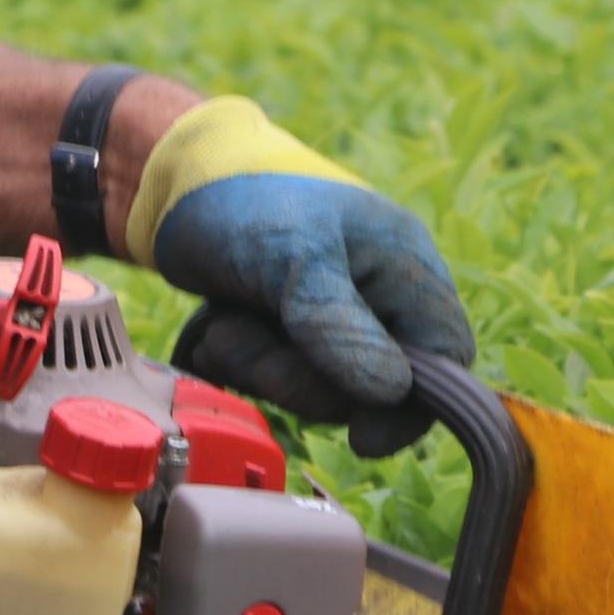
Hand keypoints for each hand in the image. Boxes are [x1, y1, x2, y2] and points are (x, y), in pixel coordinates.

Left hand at [120, 97, 474, 451]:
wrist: (169, 179)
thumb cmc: (244, 198)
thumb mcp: (296, 258)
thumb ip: (342, 327)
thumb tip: (391, 394)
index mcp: (403, 265)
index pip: (445, 356)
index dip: (413, 405)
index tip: (361, 435)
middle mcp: (376, 292)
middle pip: (373, 387)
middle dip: (303, 378)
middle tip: (251, 340)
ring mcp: (329, 312)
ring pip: (318, 387)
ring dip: (262, 368)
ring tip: (226, 326)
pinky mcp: (285, 326)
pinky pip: (278, 376)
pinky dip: (242, 363)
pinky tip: (217, 331)